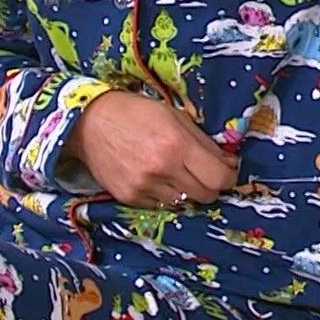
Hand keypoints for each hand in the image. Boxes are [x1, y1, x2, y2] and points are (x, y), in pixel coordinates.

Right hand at [66, 90, 237, 208]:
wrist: (90, 123)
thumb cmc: (138, 113)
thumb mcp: (177, 117)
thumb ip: (205, 143)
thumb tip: (230, 163)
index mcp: (177, 145)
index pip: (218, 178)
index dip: (229, 176)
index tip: (228, 170)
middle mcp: (162, 170)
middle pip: (205, 195)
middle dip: (212, 185)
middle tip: (206, 173)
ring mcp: (143, 187)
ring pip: (184, 202)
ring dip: (187, 191)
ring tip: (177, 172)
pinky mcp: (128, 198)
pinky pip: (160, 205)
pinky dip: (165, 195)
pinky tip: (157, 177)